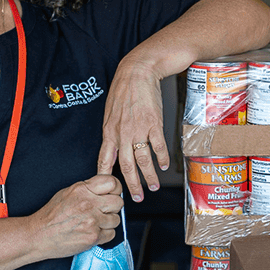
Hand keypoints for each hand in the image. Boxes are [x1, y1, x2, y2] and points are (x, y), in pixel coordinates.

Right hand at [31, 175, 122, 257]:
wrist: (39, 235)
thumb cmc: (52, 215)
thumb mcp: (67, 192)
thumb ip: (88, 189)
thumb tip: (106, 189)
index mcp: (82, 190)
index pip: (112, 182)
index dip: (115, 188)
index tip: (113, 193)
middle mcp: (89, 204)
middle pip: (118, 202)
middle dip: (113, 207)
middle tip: (103, 210)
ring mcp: (92, 221)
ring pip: (116, 219)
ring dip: (108, 222)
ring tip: (95, 223)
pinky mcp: (93, 236)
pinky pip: (111, 234)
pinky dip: (104, 234)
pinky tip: (93, 232)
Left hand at [97, 56, 169, 201]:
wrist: (137, 72)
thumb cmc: (123, 90)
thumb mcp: (110, 112)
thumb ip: (112, 131)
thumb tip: (113, 146)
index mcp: (109, 132)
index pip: (105, 160)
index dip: (106, 177)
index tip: (109, 190)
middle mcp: (122, 134)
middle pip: (126, 166)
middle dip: (131, 185)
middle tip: (136, 197)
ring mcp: (138, 130)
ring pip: (143, 160)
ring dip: (149, 176)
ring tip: (153, 186)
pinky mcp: (154, 124)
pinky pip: (158, 146)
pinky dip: (162, 158)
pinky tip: (164, 165)